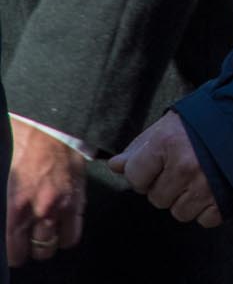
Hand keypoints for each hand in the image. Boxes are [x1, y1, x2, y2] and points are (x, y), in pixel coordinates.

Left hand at [7, 117, 85, 267]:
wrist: (48, 125)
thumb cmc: (19, 146)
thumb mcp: (1, 177)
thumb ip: (5, 206)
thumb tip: (6, 222)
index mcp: (17, 207)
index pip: (15, 252)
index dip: (12, 253)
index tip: (11, 248)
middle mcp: (43, 210)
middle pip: (39, 251)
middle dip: (31, 248)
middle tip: (25, 240)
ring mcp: (64, 204)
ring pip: (59, 244)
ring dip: (50, 241)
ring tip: (42, 233)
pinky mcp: (80, 196)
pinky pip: (76, 229)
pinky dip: (67, 231)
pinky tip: (59, 223)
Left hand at [109, 114, 221, 228]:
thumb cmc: (212, 118)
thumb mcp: (171, 123)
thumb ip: (141, 146)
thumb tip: (115, 165)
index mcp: (167, 144)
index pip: (135, 177)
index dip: (143, 173)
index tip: (157, 165)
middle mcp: (185, 166)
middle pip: (156, 198)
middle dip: (165, 186)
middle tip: (183, 168)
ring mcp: (205, 186)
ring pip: (178, 212)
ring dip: (186, 199)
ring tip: (200, 178)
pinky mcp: (225, 200)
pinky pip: (204, 219)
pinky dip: (208, 208)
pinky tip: (213, 188)